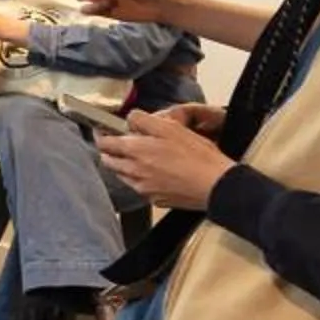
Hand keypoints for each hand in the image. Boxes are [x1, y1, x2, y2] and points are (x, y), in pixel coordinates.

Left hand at [94, 108, 233, 211]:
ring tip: (141, 158)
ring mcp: (143, 188)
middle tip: (122, 144)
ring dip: (125, 166)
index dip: (101, 135)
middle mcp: (134, 172)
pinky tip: (156, 173)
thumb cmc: (197, 156)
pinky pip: (140, 188)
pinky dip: (141, 180)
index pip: (103, 143)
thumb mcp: (170, 127)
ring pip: (123, 176)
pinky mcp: (155, 200)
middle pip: (109, 161)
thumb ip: (144, 120)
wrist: (217, 186)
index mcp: (135, 151)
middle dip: (111, 152)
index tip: (104, 131)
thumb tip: (130, 119)